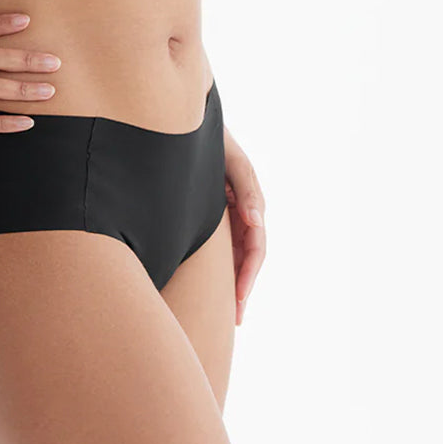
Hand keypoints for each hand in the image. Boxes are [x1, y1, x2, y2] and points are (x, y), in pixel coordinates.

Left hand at [223, 126, 265, 326]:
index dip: (248, 275)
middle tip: (235, 318)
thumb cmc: (211, 141)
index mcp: (249, 203)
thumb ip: (247, 189)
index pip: (255, 248)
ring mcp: (227, 214)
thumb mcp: (232, 160)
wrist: (185, 125)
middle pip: (246, 258)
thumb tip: (257, 222)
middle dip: (242, 288)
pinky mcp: (212, 213)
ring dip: (231, 282)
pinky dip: (217, 267)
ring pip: (234, 255)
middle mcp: (241, 213)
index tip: (238, 299)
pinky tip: (207, 285)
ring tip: (226, 312)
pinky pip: (218, 246)